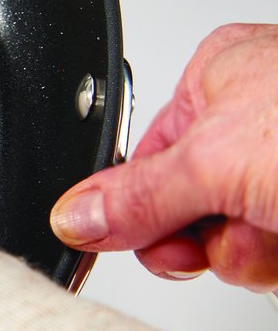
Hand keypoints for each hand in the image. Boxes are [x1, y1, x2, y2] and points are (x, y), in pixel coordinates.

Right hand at [51, 23, 277, 292]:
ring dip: (248, 254)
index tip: (148, 233)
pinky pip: (270, 255)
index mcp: (217, 75)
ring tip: (277, 232)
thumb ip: (137, 197)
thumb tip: (74, 218)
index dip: (141, 205)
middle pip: (183, 206)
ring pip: (231, 238)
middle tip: (222, 232)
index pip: (141, 158)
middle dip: (200, 237)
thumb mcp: (217, 160)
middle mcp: (254, 118)